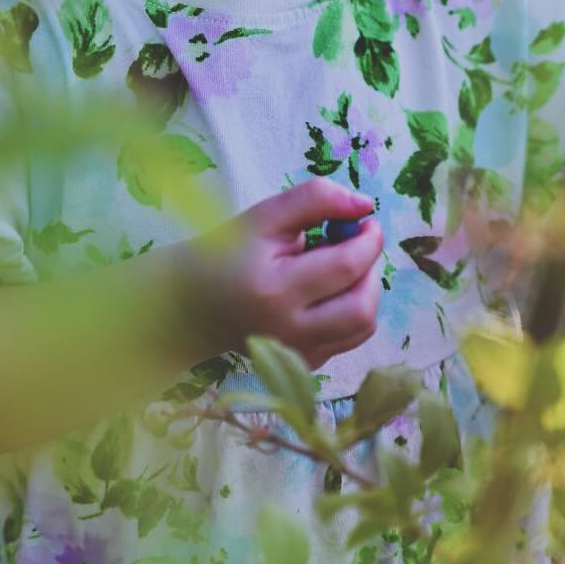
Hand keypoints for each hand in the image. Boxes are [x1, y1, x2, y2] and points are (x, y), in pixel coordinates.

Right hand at [175, 178, 382, 370]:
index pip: (345, 268)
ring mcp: (298, 353)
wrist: (193, 304)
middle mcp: (289, 331)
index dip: (368, 241)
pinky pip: (349, 338)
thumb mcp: (265, 216)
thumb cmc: (226, 252)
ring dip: (365, 290)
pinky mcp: (305, 363)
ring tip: (340, 268)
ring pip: (363, 327)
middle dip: (371, 270)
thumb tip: (365, 204)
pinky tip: (326, 292)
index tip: (367, 221)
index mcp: (275, 290)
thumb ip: (315, 199)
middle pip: (362, 307)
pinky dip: (351, 309)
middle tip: (356, 246)